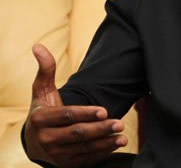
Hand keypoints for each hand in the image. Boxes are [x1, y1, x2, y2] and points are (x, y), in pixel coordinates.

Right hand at [24, 44, 127, 167]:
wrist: (35, 141)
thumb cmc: (44, 110)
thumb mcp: (42, 91)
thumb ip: (45, 69)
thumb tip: (38, 46)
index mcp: (41, 119)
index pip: (66, 116)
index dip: (85, 113)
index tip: (104, 110)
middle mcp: (47, 139)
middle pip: (77, 133)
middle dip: (100, 128)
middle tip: (119, 122)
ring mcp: (56, 154)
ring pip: (84, 147)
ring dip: (105, 142)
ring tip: (122, 136)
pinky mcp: (66, 163)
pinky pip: (86, 157)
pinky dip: (103, 151)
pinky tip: (116, 143)